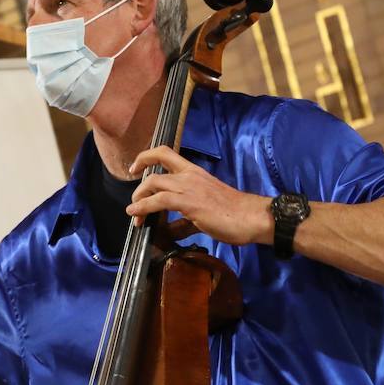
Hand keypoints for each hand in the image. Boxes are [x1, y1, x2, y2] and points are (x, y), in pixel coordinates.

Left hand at [127, 146, 271, 246]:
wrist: (250, 217)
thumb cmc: (233, 215)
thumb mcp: (204, 214)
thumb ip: (184, 221)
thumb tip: (170, 231)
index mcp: (194, 172)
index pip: (165, 153)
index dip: (146, 156)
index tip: (135, 168)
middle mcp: (189, 175)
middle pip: (154, 168)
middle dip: (138, 186)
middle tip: (134, 201)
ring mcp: (189, 187)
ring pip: (153, 183)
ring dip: (138, 198)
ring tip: (134, 212)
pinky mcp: (189, 202)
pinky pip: (159, 200)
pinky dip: (143, 207)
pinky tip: (137, 215)